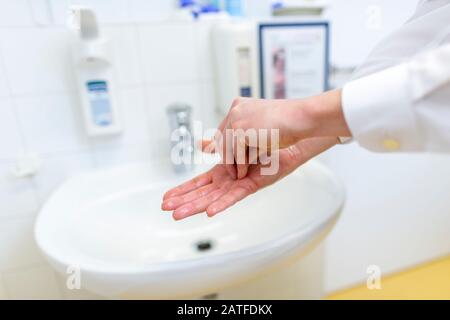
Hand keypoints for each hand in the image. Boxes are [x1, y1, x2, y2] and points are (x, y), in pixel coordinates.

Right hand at [161, 137, 337, 219]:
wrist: (287, 137)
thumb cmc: (266, 141)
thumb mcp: (235, 141)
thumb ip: (217, 145)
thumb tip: (202, 144)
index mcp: (223, 171)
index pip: (198, 183)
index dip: (181, 190)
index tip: (164, 198)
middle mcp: (229, 180)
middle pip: (202, 193)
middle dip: (183, 201)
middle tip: (165, 209)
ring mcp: (240, 184)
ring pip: (214, 198)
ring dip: (196, 206)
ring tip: (178, 214)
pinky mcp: (252, 185)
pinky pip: (235, 196)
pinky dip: (222, 204)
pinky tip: (210, 211)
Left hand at [214, 89, 350, 178]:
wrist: (300, 117)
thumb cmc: (287, 122)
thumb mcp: (261, 124)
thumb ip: (246, 131)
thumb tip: (231, 143)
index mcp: (239, 105)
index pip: (224, 128)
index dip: (223, 144)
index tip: (221, 158)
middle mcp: (235, 110)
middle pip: (222, 138)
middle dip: (226, 157)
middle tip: (232, 171)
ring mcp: (236, 119)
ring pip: (226, 148)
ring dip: (232, 164)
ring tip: (238, 175)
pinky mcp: (240, 130)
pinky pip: (235, 153)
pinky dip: (239, 165)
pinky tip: (244, 173)